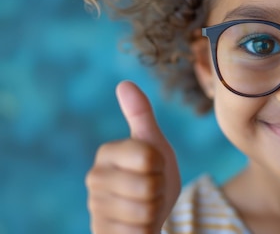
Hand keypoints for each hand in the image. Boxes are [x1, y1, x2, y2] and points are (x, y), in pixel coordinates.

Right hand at [86, 81, 181, 233]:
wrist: (145, 218)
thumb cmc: (152, 177)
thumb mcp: (154, 145)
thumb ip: (140, 116)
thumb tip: (124, 83)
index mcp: (107, 152)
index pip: (150, 156)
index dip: (162, 166)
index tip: (154, 168)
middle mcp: (94, 178)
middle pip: (150, 185)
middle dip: (159, 191)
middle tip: (151, 190)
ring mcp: (96, 207)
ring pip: (146, 210)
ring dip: (154, 211)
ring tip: (144, 207)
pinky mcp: (101, 231)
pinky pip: (139, 231)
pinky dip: (145, 230)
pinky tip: (136, 226)